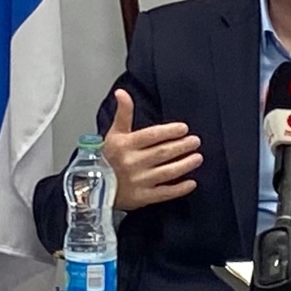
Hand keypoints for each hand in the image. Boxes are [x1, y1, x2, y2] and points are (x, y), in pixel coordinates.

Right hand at [102, 89, 202, 210]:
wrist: (92, 188)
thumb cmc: (107, 158)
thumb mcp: (114, 133)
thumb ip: (123, 113)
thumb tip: (122, 92)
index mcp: (126, 145)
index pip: (152, 135)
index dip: (170, 131)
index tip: (184, 128)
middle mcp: (133, 163)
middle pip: (163, 152)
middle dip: (182, 146)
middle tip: (195, 141)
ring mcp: (138, 181)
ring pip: (167, 172)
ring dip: (185, 165)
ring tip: (198, 158)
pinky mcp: (142, 198)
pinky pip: (164, 193)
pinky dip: (179, 189)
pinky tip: (192, 183)